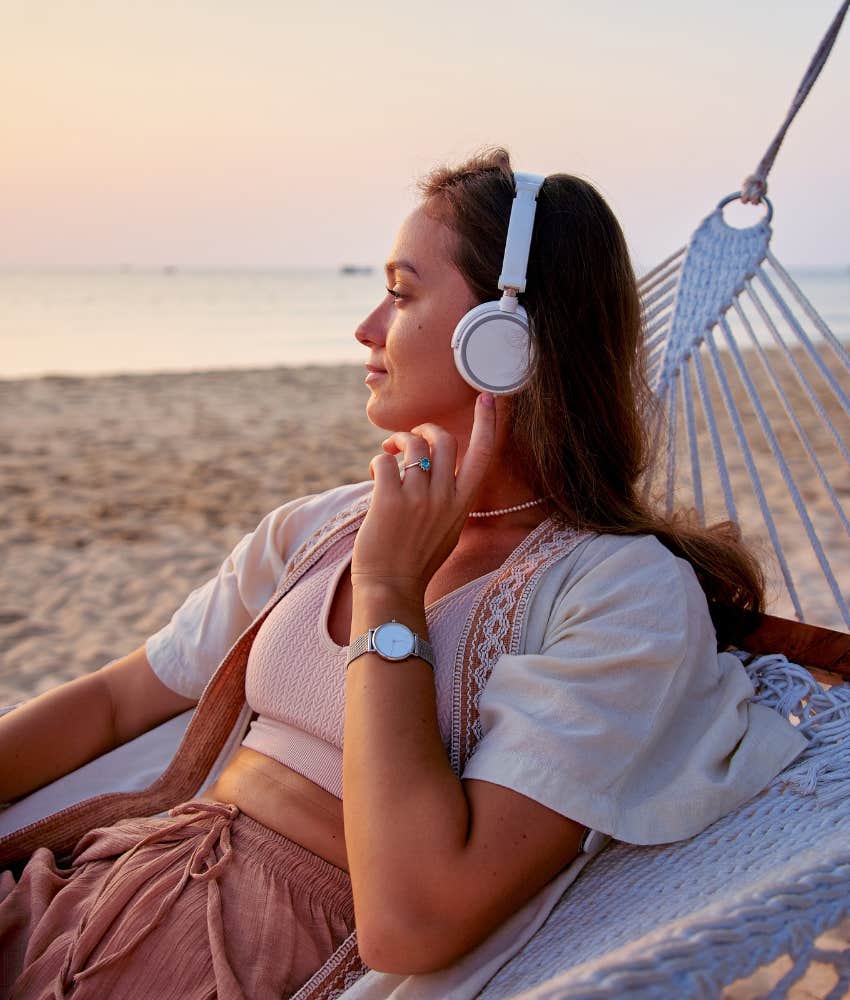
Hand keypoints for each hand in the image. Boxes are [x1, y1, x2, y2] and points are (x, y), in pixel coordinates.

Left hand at [351, 393, 496, 600]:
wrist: (391, 587)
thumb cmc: (416, 559)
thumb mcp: (448, 528)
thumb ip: (448, 497)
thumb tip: (434, 466)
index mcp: (463, 504)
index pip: (483, 455)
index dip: (487, 423)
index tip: (487, 397)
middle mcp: (445, 498)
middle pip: (444, 440)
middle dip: (424, 429)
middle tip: (410, 439)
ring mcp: (418, 499)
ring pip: (414, 446)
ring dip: (399, 442)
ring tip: (389, 454)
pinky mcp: (388, 501)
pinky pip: (384, 461)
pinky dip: (378, 461)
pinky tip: (374, 475)